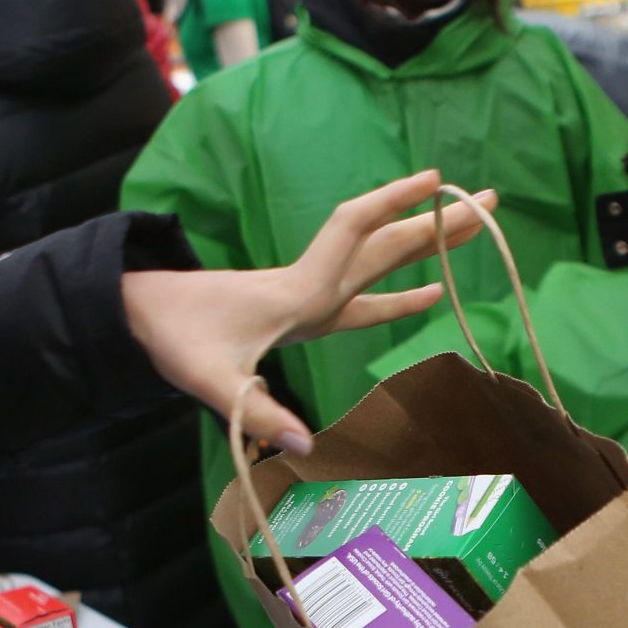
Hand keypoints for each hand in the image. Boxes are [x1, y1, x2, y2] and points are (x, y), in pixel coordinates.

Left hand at [121, 171, 492, 454]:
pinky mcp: (303, 313)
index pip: (354, 232)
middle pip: (385, 245)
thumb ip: (258, 413)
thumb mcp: (212, 381)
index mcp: (298, 291)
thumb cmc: (172, 339)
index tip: (437, 182)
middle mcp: (313, 286)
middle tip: (489, 201)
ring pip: (379, 264)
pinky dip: (399, 293)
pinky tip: (429, 292)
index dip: (395, 205)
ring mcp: (310, 298)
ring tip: (470, 229)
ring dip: (424, 248)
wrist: (139, 315)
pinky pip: (364, 298)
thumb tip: (304, 445)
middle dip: (437, 224)